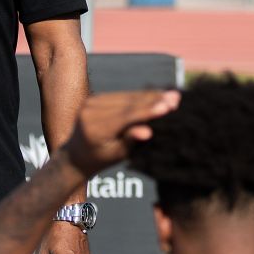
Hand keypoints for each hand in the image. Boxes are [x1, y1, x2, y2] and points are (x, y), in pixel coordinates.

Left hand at [64, 90, 179, 176]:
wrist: (76, 154)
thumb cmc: (100, 159)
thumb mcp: (116, 154)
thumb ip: (130, 140)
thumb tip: (147, 131)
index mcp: (94, 128)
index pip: (126, 116)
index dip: (148, 110)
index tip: (168, 106)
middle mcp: (90, 111)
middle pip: (128, 103)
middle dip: (154, 100)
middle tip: (177, 98)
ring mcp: (91, 102)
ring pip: (127, 97)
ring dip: (150, 96)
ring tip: (172, 95)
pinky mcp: (96, 97)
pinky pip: (122, 95)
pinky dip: (140, 96)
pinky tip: (158, 95)